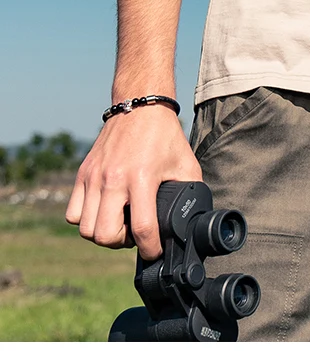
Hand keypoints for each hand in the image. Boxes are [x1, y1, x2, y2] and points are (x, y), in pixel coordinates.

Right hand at [65, 106, 201, 260]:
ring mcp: (94, 176)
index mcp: (142, 177)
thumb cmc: (165, 136)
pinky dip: (85, 219)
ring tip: (119, 221)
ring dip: (103, 233)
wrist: (140, 105)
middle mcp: (113, 178)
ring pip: (85, 229)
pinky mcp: (82, 173)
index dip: (150, 249)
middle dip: (121, 243)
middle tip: (134, 232)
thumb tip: (191, 221)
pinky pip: (73, 213)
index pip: (142, 229)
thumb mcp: (186, 165)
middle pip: (105, 235)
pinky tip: (104, 210)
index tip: (155, 251)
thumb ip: (189, 194)